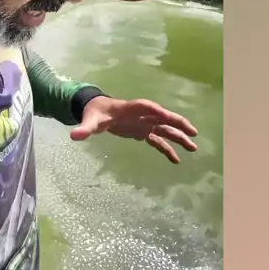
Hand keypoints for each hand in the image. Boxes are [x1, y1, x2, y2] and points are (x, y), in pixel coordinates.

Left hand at [70, 96, 197, 163]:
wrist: (96, 112)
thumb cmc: (95, 114)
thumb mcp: (90, 121)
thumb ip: (85, 129)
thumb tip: (75, 136)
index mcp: (134, 108)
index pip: (150, 108)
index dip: (162, 113)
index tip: (174, 119)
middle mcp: (143, 115)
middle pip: (165, 118)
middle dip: (179, 124)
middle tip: (193, 134)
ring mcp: (145, 124)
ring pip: (166, 130)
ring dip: (179, 137)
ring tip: (193, 148)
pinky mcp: (143, 132)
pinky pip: (158, 141)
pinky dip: (167, 149)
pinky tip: (176, 160)